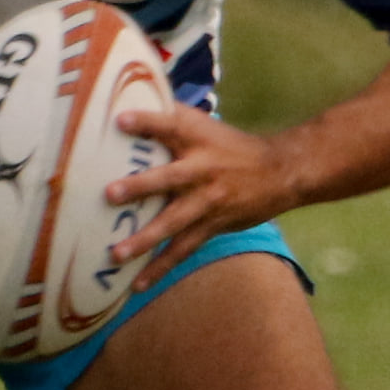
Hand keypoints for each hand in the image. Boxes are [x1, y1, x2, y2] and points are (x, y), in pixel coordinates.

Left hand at [108, 105, 297, 289]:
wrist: (280, 173)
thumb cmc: (230, 146)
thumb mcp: (204, 125)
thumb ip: (170, 118)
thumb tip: (126, 105)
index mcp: (197, 139)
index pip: (170, 125)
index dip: (146, 122)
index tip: (120, 120)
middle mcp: (202, 170)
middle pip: (168, 178)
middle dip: (140, 187)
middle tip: (109, 194)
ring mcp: (207, 202)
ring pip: (173, 223)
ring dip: (145, 239)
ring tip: (116, 254)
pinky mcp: (211, 226)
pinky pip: (182, 250)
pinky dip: (160, 268)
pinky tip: (136, 284)